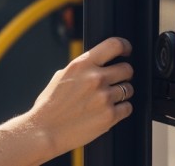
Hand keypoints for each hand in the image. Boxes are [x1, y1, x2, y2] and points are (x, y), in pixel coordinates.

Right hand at [24, 37, 133, 155]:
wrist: (44, 130)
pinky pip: (128, 108)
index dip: (124, 46)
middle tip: (115, 81)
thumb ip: (82, 68)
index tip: (126, 51)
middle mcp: (95, 78)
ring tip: (106, 99)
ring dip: (122, 94)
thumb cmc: (50, 104)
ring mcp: (104, 97)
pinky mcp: (110, 116)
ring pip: (129, 89)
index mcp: (81, 64)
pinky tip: (106, 111)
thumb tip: (98, 63)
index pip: (114, 45)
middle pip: (127, 69)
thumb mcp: (61, 76)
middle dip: (124, 75)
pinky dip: (121, 110)